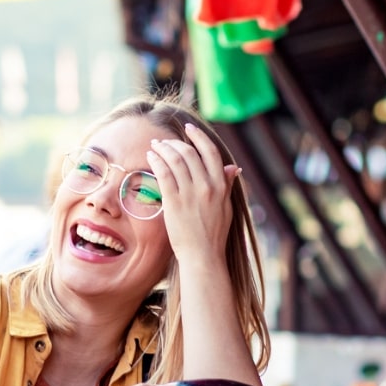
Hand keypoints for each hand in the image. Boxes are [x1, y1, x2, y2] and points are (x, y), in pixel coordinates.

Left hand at [146, 125, 238, 265]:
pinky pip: (164, 174)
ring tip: (155, 146)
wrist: (203, 256)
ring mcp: (190, 194)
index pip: (211, 152)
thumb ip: (227, 185)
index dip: (199, 137)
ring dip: (163, 149)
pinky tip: (151, 157)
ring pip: (175, 160)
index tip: (189, 129)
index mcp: (221, 186)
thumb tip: (234, 167)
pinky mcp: (174, 202)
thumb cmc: (213, 234)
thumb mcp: (226, 207)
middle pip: (189, 153)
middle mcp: (207, 186)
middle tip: (164, 141)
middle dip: (174, 143)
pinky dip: (157, 161)